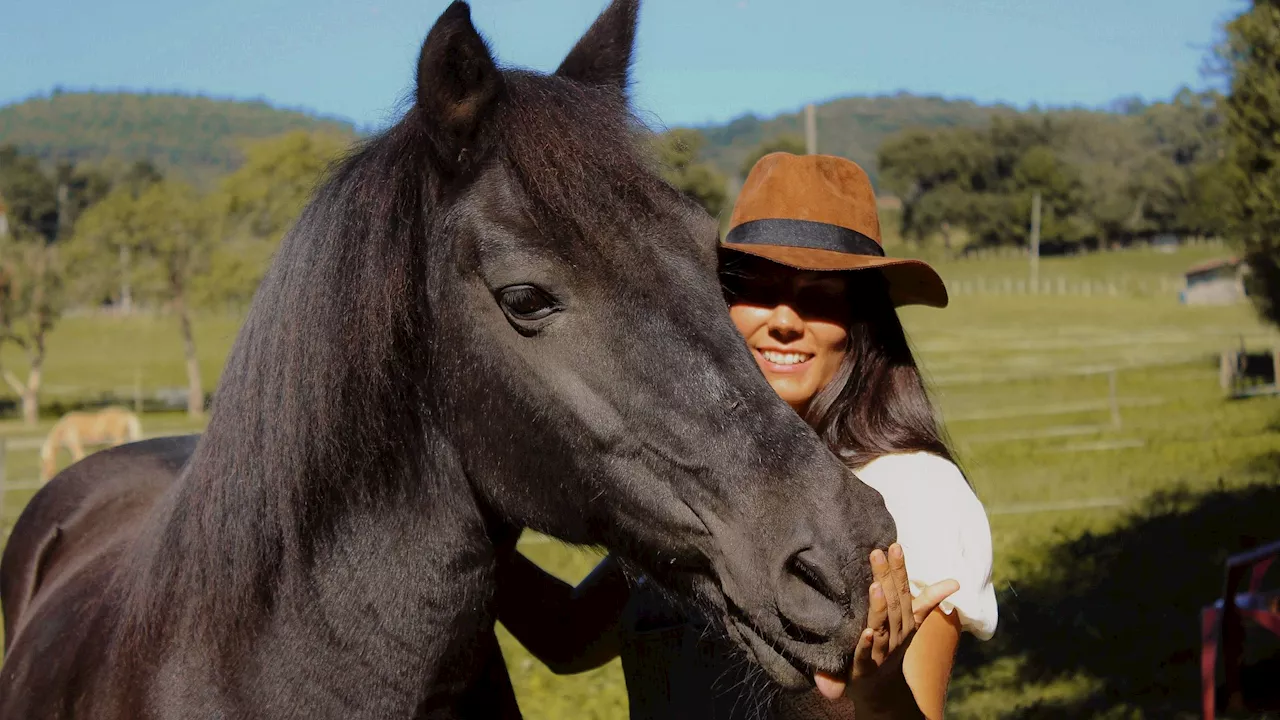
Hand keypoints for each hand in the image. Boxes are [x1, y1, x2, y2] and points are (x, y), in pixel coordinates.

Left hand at [813, 543, 958, 700]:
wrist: (880, 689)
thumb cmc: (892, 645)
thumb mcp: (911, 621)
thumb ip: (928, 600)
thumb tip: (956, 582)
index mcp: (906, 620)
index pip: (904, 591)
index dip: (901, 569)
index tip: (896, 545)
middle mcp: (897, 634)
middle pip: (894, 603)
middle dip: (888, 578)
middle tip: (878, 553)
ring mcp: (881, 651)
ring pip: (882, 626)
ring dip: (880, 607)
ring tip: (876, 586)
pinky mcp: (864, 667)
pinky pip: (866, 655)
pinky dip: (866, 644)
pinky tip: (865, 632)